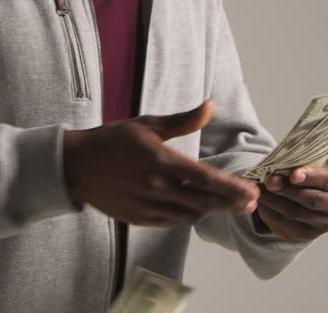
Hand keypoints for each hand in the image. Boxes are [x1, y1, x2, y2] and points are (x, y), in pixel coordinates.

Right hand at [62, 100, 259, 225]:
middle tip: (248, 203)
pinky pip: (171, 222)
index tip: (252, 192)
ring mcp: (146, 206)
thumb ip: (183, 120)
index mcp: (161, 161)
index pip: (206, 179)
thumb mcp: (147, 124)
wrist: (75, 165)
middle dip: (230, 203)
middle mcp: (156, 187)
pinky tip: (193, 208)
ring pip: (189, 215)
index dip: (233, 189)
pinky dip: (186, 216)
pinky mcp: (138, 218)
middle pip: (204, 202)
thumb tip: (210, 106)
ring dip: (209, 210)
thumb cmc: (112, 141)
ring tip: (222, 203)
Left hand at [255, 165, 327, 241]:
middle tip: (269, 181)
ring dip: (274, 201)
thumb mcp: (309, 164)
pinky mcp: (309, 234)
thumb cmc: (308, 173)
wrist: (306, 192)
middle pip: (313, 199)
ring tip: (259, 189)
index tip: (293, 175)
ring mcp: (326, 223)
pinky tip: (261, 202)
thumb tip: (278, 167)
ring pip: (296, 213)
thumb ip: (299, 164)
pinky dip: (271, 212)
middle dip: (288, 190)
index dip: (311, 177)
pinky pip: (287, 224)